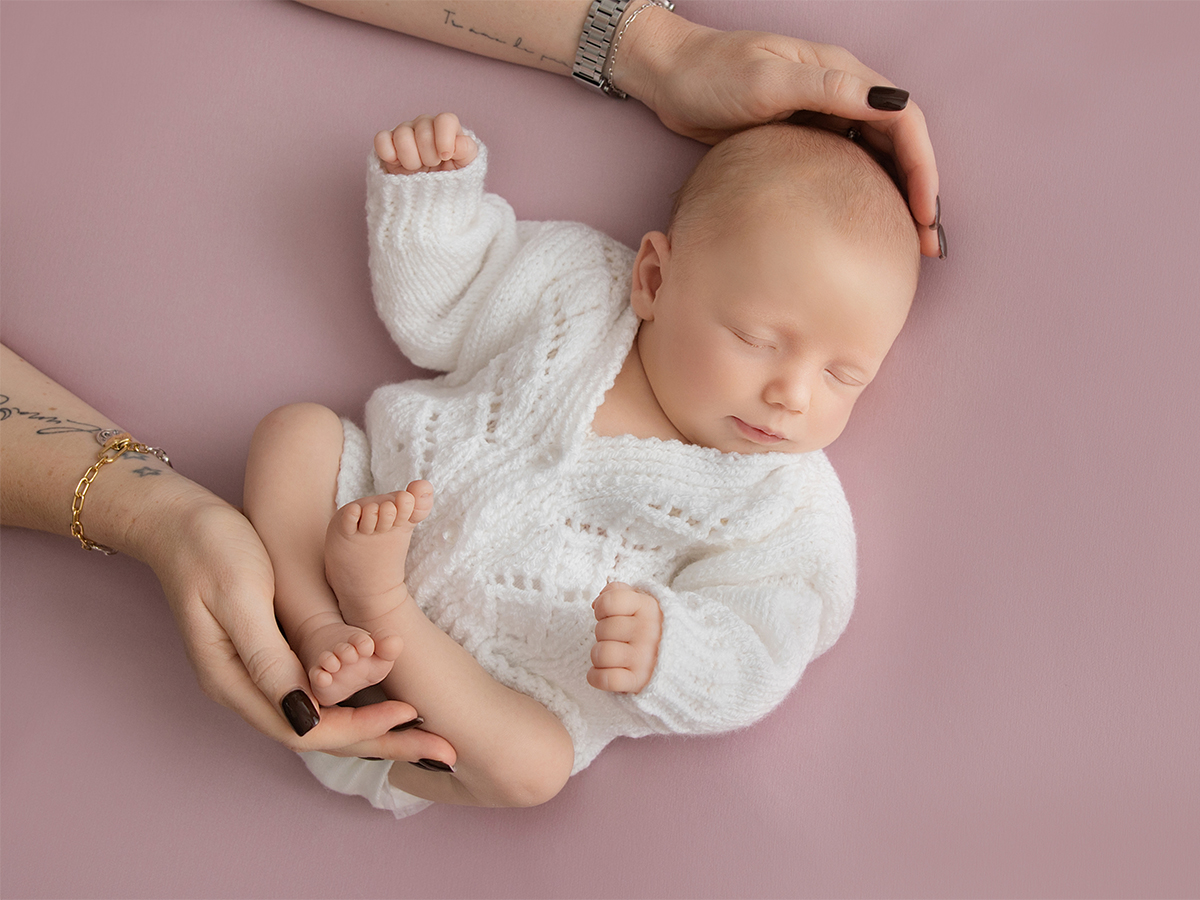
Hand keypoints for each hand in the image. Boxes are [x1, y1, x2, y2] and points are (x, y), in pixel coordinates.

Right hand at [143, 482, 456, 766]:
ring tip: (426, 729)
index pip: (309, 730)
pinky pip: (319, 692)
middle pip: (323, 734)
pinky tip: (389, 697)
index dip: (362, 729)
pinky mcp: (271, 657)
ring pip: (324, 717)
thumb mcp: (242, 598)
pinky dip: (357, 699)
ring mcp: (258, 677)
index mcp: (235, 683)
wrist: (180, 522)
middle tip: (441, 751)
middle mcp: (248, 690)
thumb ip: (269, 659)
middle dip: (383, 743)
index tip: (411, 717)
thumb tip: (303, 716)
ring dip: (374, 726)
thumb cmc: (210, 551)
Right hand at [375, 112, 478, 174]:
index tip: (445, 157)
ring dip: (411, 159)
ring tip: (417, 169)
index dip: (445, 139)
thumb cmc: (450, 177)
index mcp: (445, 128)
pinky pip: (381, 140)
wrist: (430, 197)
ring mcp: (404, 133)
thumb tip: (458, 144)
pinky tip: (397, 163)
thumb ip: (467, 151)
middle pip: (424, 130)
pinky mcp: (387, 145)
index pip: (445, 120)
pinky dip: (388, 153)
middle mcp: (424, 126)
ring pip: (402, 135)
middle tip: (432, 166)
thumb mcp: (466, 167)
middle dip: (429, 155)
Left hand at [587, 582, 662, 693]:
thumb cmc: (653, 627)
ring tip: (609, 654)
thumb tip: (596, 602)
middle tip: (615, 637)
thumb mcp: (642, 602)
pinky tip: (603, 671)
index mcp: (648, 607)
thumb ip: (619, 592)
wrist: (684, 658)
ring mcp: (643, 658)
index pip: (609, 601)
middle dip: (602, 634)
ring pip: (601, 654)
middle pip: (601, 629)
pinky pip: (605, 679)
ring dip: (598, 655)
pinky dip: (596, 676)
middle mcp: (647, 631)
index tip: (608, 614)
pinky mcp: (638, 680)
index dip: (601, 608)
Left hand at [620, 13, 941, 256]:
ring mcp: (822, 116)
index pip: (903, 121)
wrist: (670, 76)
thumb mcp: (768, 80)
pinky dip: (863, 196)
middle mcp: (840, 93)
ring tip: (907, 243)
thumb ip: (828, 88)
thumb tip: (889, 100)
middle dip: (919, 192)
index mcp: (842, 74)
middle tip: (927, 243)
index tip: (925, 213)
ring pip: (876, 158)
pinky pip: (846, 167)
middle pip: (898, 144)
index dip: (922, 168)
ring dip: (896, 198)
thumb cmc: (712, 73)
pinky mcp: (801, 136)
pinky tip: (864, 227)